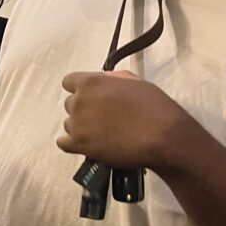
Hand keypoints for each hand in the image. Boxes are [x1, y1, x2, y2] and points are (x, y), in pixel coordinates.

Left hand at [56, 70, 195, 170]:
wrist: (163, 136)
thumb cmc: (153, 106)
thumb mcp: (133, 81)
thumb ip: (110, 80)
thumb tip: (101, 82)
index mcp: (91, 82)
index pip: (69, 82)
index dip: (80, 89)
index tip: (90, 97)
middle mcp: (80, 101)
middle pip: (70, 104)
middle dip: (84, 109)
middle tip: (102, 117)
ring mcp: (78, 124)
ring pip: (69, 123)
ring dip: (80, 127)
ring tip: (102, 133)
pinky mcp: (80, 145)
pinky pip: (63, 143)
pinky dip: (72, 143)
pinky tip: (86, 144)